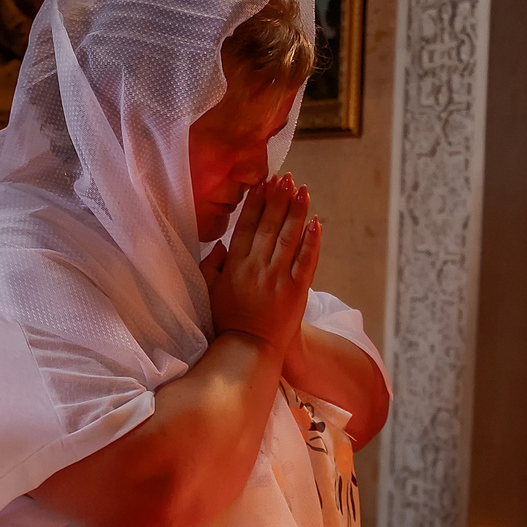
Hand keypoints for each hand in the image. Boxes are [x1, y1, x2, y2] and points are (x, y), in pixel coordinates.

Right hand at [203, 174, 317, 351]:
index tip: (263, 182)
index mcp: (235, 264)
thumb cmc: (226, 321)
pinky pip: (307, 260)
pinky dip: (312, 240)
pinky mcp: (297, 290)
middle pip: (270, 224)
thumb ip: (211, 266)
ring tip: (301, 189)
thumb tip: (220, 244)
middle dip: (278, 197)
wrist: (248, 350)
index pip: (247, 225)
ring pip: (290, 237)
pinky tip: (316, 221)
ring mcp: (278, 278)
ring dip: (296, 210)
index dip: (256, 201)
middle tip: (285, 177)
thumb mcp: (209, 292)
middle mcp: (257, 267)